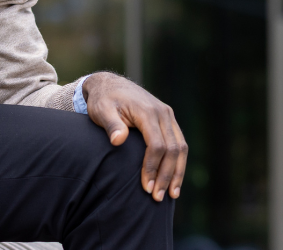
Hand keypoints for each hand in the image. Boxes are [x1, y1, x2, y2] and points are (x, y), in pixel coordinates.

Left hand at [83, 72, 186, 201]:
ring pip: (181, 148)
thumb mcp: (101, 110)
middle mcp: (162, 113)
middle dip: (166, 175)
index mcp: (147, 111)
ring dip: (177, 172)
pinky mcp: (169, 121)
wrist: (110, 85)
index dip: (152, 167)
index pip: (156, 145)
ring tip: (171, 195)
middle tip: (157, 198)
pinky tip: (174, 180)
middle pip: (173, 149)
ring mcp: (168, 116)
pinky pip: (179, 144)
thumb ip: (111, 125)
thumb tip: (118, 140)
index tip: (145, 187)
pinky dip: (179, 163)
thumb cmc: (103, 101)